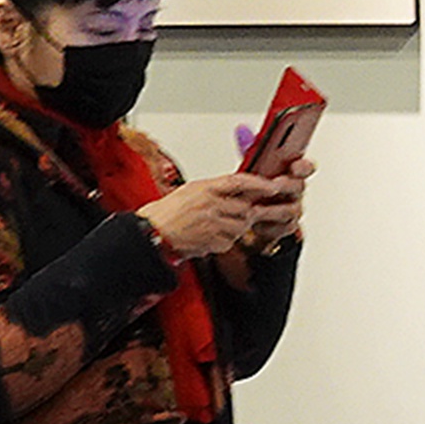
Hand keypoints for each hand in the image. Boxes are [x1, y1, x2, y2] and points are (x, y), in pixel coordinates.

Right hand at [143, 170, 305, 262]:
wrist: (152, 232)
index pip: (239, 181)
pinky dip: (225, 242)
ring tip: (218, 227)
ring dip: (236, 228)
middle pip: (245, 208)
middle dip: (246, 213)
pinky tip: (210, 237)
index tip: (272, 186)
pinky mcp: (211, 242)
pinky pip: (230, 242)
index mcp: (205, 188)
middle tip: (239, 214)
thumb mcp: (191, 190)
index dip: (259, 184)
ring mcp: (212, 224)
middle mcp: (210, 204)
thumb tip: (238, 189)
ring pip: (241, 227)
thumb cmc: (168, 212)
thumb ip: (215, 189)